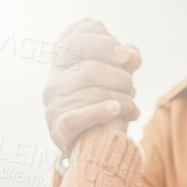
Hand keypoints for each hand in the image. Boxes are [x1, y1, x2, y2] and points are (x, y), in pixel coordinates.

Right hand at [44, 20, 141, 155]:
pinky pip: (81, 116)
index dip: (102, 44)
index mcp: (62, 65)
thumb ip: (123, 61)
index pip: (73, 40)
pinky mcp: (60, 128)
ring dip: (121, 98)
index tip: (125, 55)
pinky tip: (118, 110)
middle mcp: (54, 82)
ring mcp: (54, 105)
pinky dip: (102, 111)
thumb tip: (132, 56)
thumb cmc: (101, 104)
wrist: (89, 146)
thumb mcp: (113, 77)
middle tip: (132, 86)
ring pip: (92, 93)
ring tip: (132, 107)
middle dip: (119, 76)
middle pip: (88, 68)